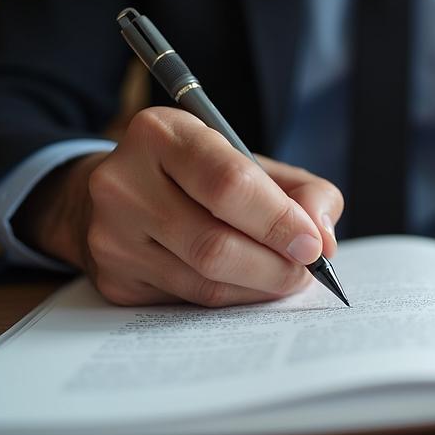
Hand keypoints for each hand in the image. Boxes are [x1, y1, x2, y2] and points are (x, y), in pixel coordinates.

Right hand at [12, 107, 341, 305]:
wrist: (122, 195)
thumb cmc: (199, 176)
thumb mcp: (250, 161)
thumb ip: (302, 190)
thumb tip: (322, 237)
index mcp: (161, 134)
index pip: (228, 184)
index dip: (279, 220)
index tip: (313, 244)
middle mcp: (124, 183)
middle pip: (214, 243)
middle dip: (275, 265)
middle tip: (305, 270)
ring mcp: (112, 235)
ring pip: (204, 281)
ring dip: (259, 287)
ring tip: (284, 276)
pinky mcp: (114, 279)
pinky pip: (190, 301)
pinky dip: (232, 298)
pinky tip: (247, 284)